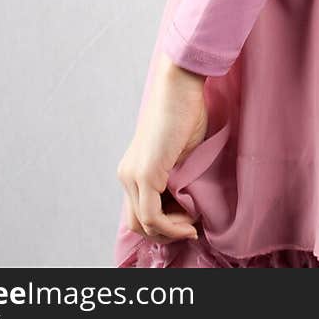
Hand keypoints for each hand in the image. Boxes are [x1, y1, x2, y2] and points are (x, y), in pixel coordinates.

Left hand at [116, 57, 208, 242]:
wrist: (181, 85)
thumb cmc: (186, 113)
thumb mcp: (182, 155)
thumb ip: (177, 180)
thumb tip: (186, 207)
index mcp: (133, 170)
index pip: (142, 213)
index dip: (166, 225)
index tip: (190, 221)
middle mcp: (126, 175)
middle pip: (138, 224)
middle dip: (166, 232)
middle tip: (190, 225)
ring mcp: (132, 175)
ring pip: (143, 224)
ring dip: (170, 230)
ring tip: (192, 220)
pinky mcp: (144, 173)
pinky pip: (152, 216)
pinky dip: (171, 226)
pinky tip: (190, 222)